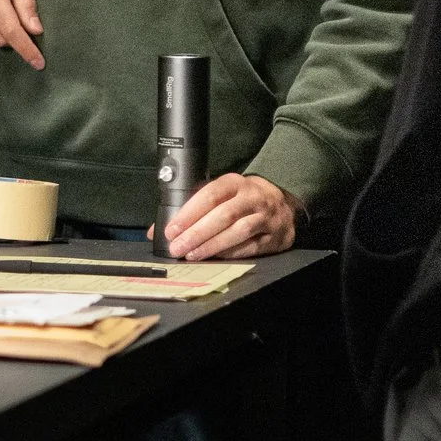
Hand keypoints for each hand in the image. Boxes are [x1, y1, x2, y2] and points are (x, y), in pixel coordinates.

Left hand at [161, 172, 300, 260]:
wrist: (283, 206)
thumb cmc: (243, 200)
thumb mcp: (222, 194)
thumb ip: (192, 208)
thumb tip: (157, 231)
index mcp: (235, 183)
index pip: (210, 195)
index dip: (189, 213)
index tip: (172, 229)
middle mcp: (252, 197)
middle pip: (223, 215)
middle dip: (197, 233)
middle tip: (178, 246)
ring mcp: (266, 217)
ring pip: (238, 231)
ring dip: (212, 245)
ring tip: (192, 254)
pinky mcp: (274, 236)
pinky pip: (251, 246)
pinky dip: (231, 253)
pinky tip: (215, 258)